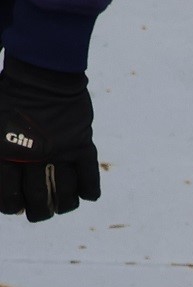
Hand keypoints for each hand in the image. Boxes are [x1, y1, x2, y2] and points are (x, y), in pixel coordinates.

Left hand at [0, 59, 96, 222]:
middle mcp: (33, 157)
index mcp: (5, 151)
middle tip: (37, 213)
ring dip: (62, 205)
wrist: (41, 73)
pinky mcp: (82, 147)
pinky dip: (88, 191)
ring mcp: (61, 153)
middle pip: (39, 200)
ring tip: (59, 205)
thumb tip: (4, 179)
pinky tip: (83, 193)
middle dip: (37, 212)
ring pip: (66, 196)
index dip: (11, 206)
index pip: (8, 197)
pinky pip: (90, 181)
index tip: (13, 206)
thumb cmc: (8, 95)